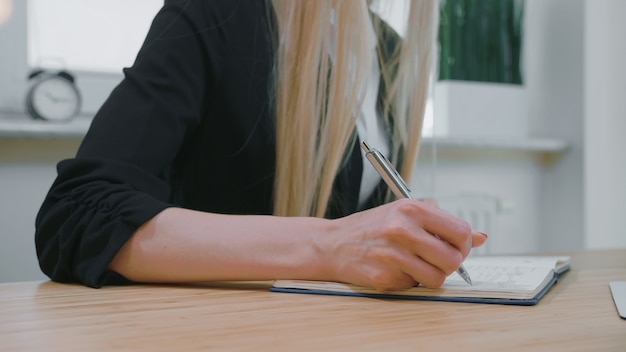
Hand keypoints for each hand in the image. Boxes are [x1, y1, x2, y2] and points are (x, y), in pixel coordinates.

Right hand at [323, 199, 487, 290]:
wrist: (333, 244)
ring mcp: (392, 255)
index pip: (460, 231)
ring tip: (415, 264)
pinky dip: (409, 281)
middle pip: (453, 259)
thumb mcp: (404, 213)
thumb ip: (442, 222)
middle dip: (450, 264)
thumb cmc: (373, 227)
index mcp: (411, 209)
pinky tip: (395, 269)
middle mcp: (402, 230)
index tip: (457, 247)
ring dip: (431, 275)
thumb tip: (481, 237)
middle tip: (436, 259)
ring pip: (437, 278)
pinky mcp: (384, 277)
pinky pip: (414, 286)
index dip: (465, 244)